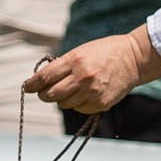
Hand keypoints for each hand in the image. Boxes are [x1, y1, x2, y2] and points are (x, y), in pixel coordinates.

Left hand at [25, 32, 160, 115]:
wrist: (133, 59)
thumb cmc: (104, 52)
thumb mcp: (81, 51)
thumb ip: (62, 65)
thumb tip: (42, 81)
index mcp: (75, 60)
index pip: (45, 77)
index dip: (32, 85)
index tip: (27, 87)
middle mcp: (82, 77)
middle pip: (51, 95)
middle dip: (45, 95)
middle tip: (45, 92)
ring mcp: (92, 92)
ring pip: (64, 104)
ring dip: (62, 99)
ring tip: (71, 90)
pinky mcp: (100, 103)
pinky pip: (79, 109)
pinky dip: (77, 104)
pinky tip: (85, 94)